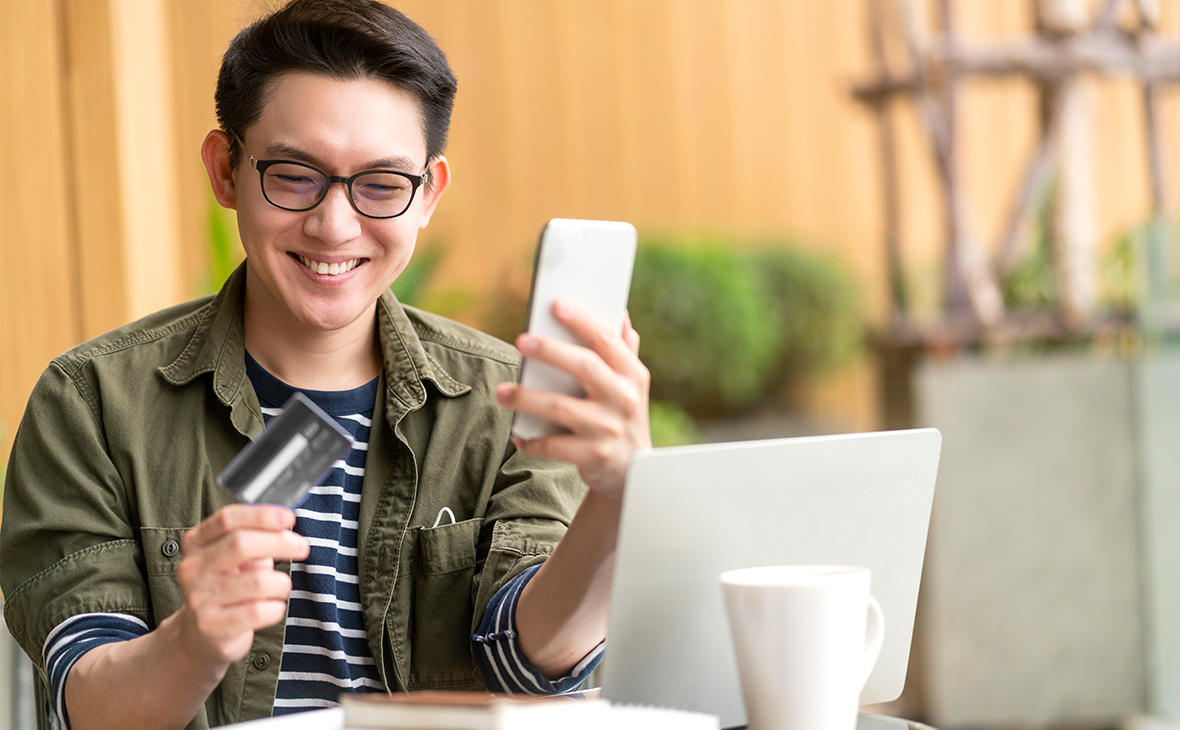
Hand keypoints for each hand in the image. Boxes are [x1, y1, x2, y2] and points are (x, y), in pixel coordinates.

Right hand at [175, 504, 309, 668]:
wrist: (201, 636)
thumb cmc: (226, 588)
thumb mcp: (234, 559)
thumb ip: (255, 540)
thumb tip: (285, 531)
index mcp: (196, 544)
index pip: (228, 519)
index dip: (262, 515)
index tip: (289, 517)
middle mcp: (192, 569)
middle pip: (240, 544)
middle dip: (279, 542)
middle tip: (302, 547)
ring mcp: (199, 599)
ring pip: (257, 581)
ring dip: (281, 582)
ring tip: (280, 587)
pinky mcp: (213, 626)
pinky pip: (259, 611)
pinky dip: (276, 607)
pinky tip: (271, 607)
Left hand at [497, 298, 651, 496]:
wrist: (634, 472)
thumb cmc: (623, 416)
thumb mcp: (632, 385)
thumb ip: (625, 350)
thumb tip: (618, 312)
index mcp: (633, 374)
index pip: (607, 340)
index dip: (582, 320)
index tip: (556, 304)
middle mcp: (624, 399)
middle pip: (584, 367)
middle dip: (550, 352)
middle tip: (520, 341)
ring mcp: (609, 429)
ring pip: (561, 407)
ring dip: (526, 398)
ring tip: (501, 392)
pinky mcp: (594, 456)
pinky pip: (554, 445)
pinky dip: (531, 440)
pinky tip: (517, 433)